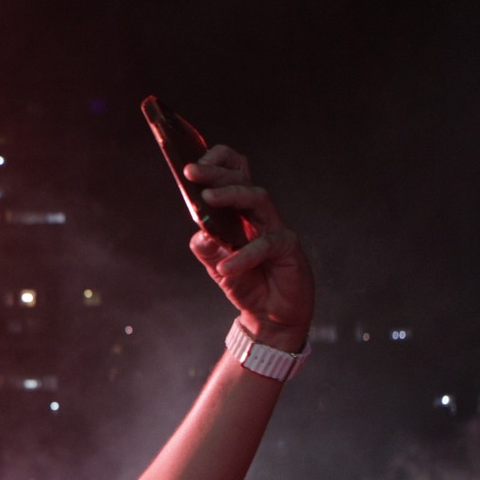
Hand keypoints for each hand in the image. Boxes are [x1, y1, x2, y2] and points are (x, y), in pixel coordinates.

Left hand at [185, 146, 313, 346]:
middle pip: (241, 180)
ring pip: (257, 198)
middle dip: (216, 173)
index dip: (216, 163)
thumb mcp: (216, 265)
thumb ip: (205, 247)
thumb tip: (200, 233)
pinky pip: (265, 245)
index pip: (233, 174)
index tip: (191, 166)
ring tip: (207, 200)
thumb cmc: (246, 283)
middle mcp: (258, 215)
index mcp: (239, 213)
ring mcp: (275, 228)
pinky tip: (225, 267)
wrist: (270, 316)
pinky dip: (242, 256)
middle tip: (192, 171)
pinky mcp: (287, 248)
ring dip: (231, 195)